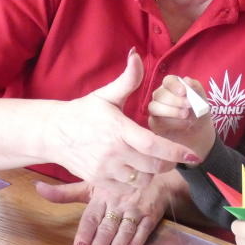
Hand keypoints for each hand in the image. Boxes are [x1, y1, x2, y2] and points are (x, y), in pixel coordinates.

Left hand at [35, 177, 168, 244]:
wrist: (153, 173)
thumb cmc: (119, 181)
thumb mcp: (92, 184)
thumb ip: (65, 192)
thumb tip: (37, 188)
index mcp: (101, 196)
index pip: (91, 218)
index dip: (84, 233)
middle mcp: (117, 202)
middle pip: (106, 227)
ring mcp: (135, 208)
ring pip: (124, 230)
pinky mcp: (150, 214)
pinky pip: (143, 229)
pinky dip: (137, 242)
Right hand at [45, 49, 200, 187]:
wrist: (52, 133)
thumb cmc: (83, 112)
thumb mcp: (106, 95)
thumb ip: (127, 79)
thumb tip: (137, 55)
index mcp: (119, 129)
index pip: (153, 145)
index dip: (176, 152)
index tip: (193, 154)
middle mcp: (113, 152)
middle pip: (153, 166)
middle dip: (168, 163)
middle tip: (171, 156)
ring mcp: (105, 169)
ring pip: (142, 180)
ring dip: (151, 173)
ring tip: (150, 162)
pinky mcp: (98, 181)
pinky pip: (126, 189)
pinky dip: (135, 182)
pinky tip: (134, 170)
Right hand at [148, 75, 215, 161]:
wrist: (199, 130)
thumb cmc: (198, 111)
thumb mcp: (202, 98)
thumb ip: (195, 88)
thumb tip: (187, 80)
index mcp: (172, 86)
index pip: (168, 80)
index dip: (174, 85)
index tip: (183, 92)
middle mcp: (161, 96)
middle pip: (159, 94)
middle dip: (174, 100)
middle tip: (189, 106)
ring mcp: (155, 109)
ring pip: (154, 107)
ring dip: (171, 111)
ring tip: (186, 115)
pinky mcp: (154, 123)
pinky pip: (157, 121)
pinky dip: (171, 123)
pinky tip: (184, 124)